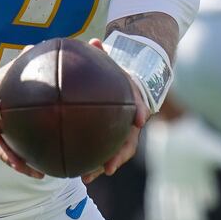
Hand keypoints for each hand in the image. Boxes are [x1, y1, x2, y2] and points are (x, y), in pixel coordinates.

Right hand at [0, 67, 43, 178]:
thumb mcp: (1, 73)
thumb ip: (17, 64)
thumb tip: (35, 47)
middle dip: (6, 155)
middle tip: (20, 164)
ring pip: (4, 155)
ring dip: (18, 165)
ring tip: (37, 174)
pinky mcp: (1, 145)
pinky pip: (12, 156)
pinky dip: (25, 165)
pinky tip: (43, 171)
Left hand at [79, 38, 147, 182]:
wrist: (120, 91)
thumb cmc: (112, 76)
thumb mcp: (109, 65)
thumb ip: (102, 56)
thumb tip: (94, 41)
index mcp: (132, 103)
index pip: (140, 107)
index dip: (141, 111)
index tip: (140, 120)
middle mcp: (130, 122)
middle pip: (129, 141)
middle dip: (119, 155)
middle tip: (108, 167)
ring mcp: (121, 134)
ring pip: (116, 153)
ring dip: (104, 165)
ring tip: (87, 177)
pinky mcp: (110, 141)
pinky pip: (103, 155)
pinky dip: (93, 165)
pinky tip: (79, 174)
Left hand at [141, 115, 220, 219]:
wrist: (171, 126)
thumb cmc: (194, 136)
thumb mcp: (214, 149)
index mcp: (203, 178)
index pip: (208, 196)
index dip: (208, 200)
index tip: (208, 203)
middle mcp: (188, 183)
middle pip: (191, 206)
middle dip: (191, 218)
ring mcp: (173, 182)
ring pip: (175, 206)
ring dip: (174, 219)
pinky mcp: (159, 180)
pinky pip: (158, 200)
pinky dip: (158, 213)